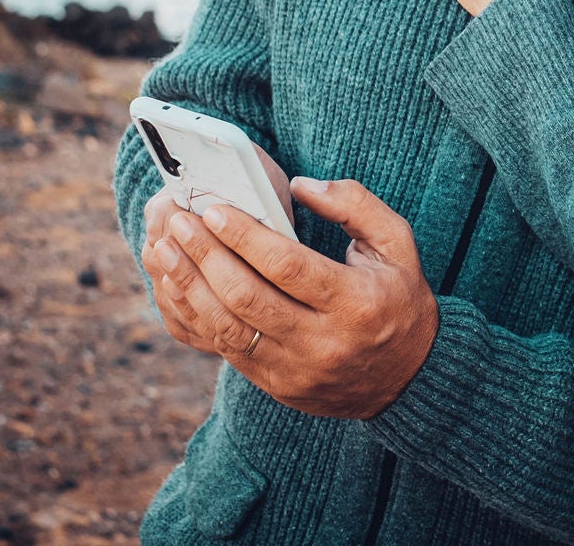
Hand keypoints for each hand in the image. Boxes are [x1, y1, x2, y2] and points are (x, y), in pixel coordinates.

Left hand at [145, 177, 439, 420]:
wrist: (407, 377)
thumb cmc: (399, 297)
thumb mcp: (397, 244)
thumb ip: (356, 206)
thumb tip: (302, 186)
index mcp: (356, 302)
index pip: (288, 266)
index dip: (245, 236)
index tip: (214, 209)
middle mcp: (324, 342)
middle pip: (247, 297)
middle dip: (206, 255)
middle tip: (179, 221)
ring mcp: (296, 370)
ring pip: (227, 328)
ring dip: (189, 286)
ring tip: (165, 250)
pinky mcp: (277, 386)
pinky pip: (225, 350)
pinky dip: (196, 315)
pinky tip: (180, 285)